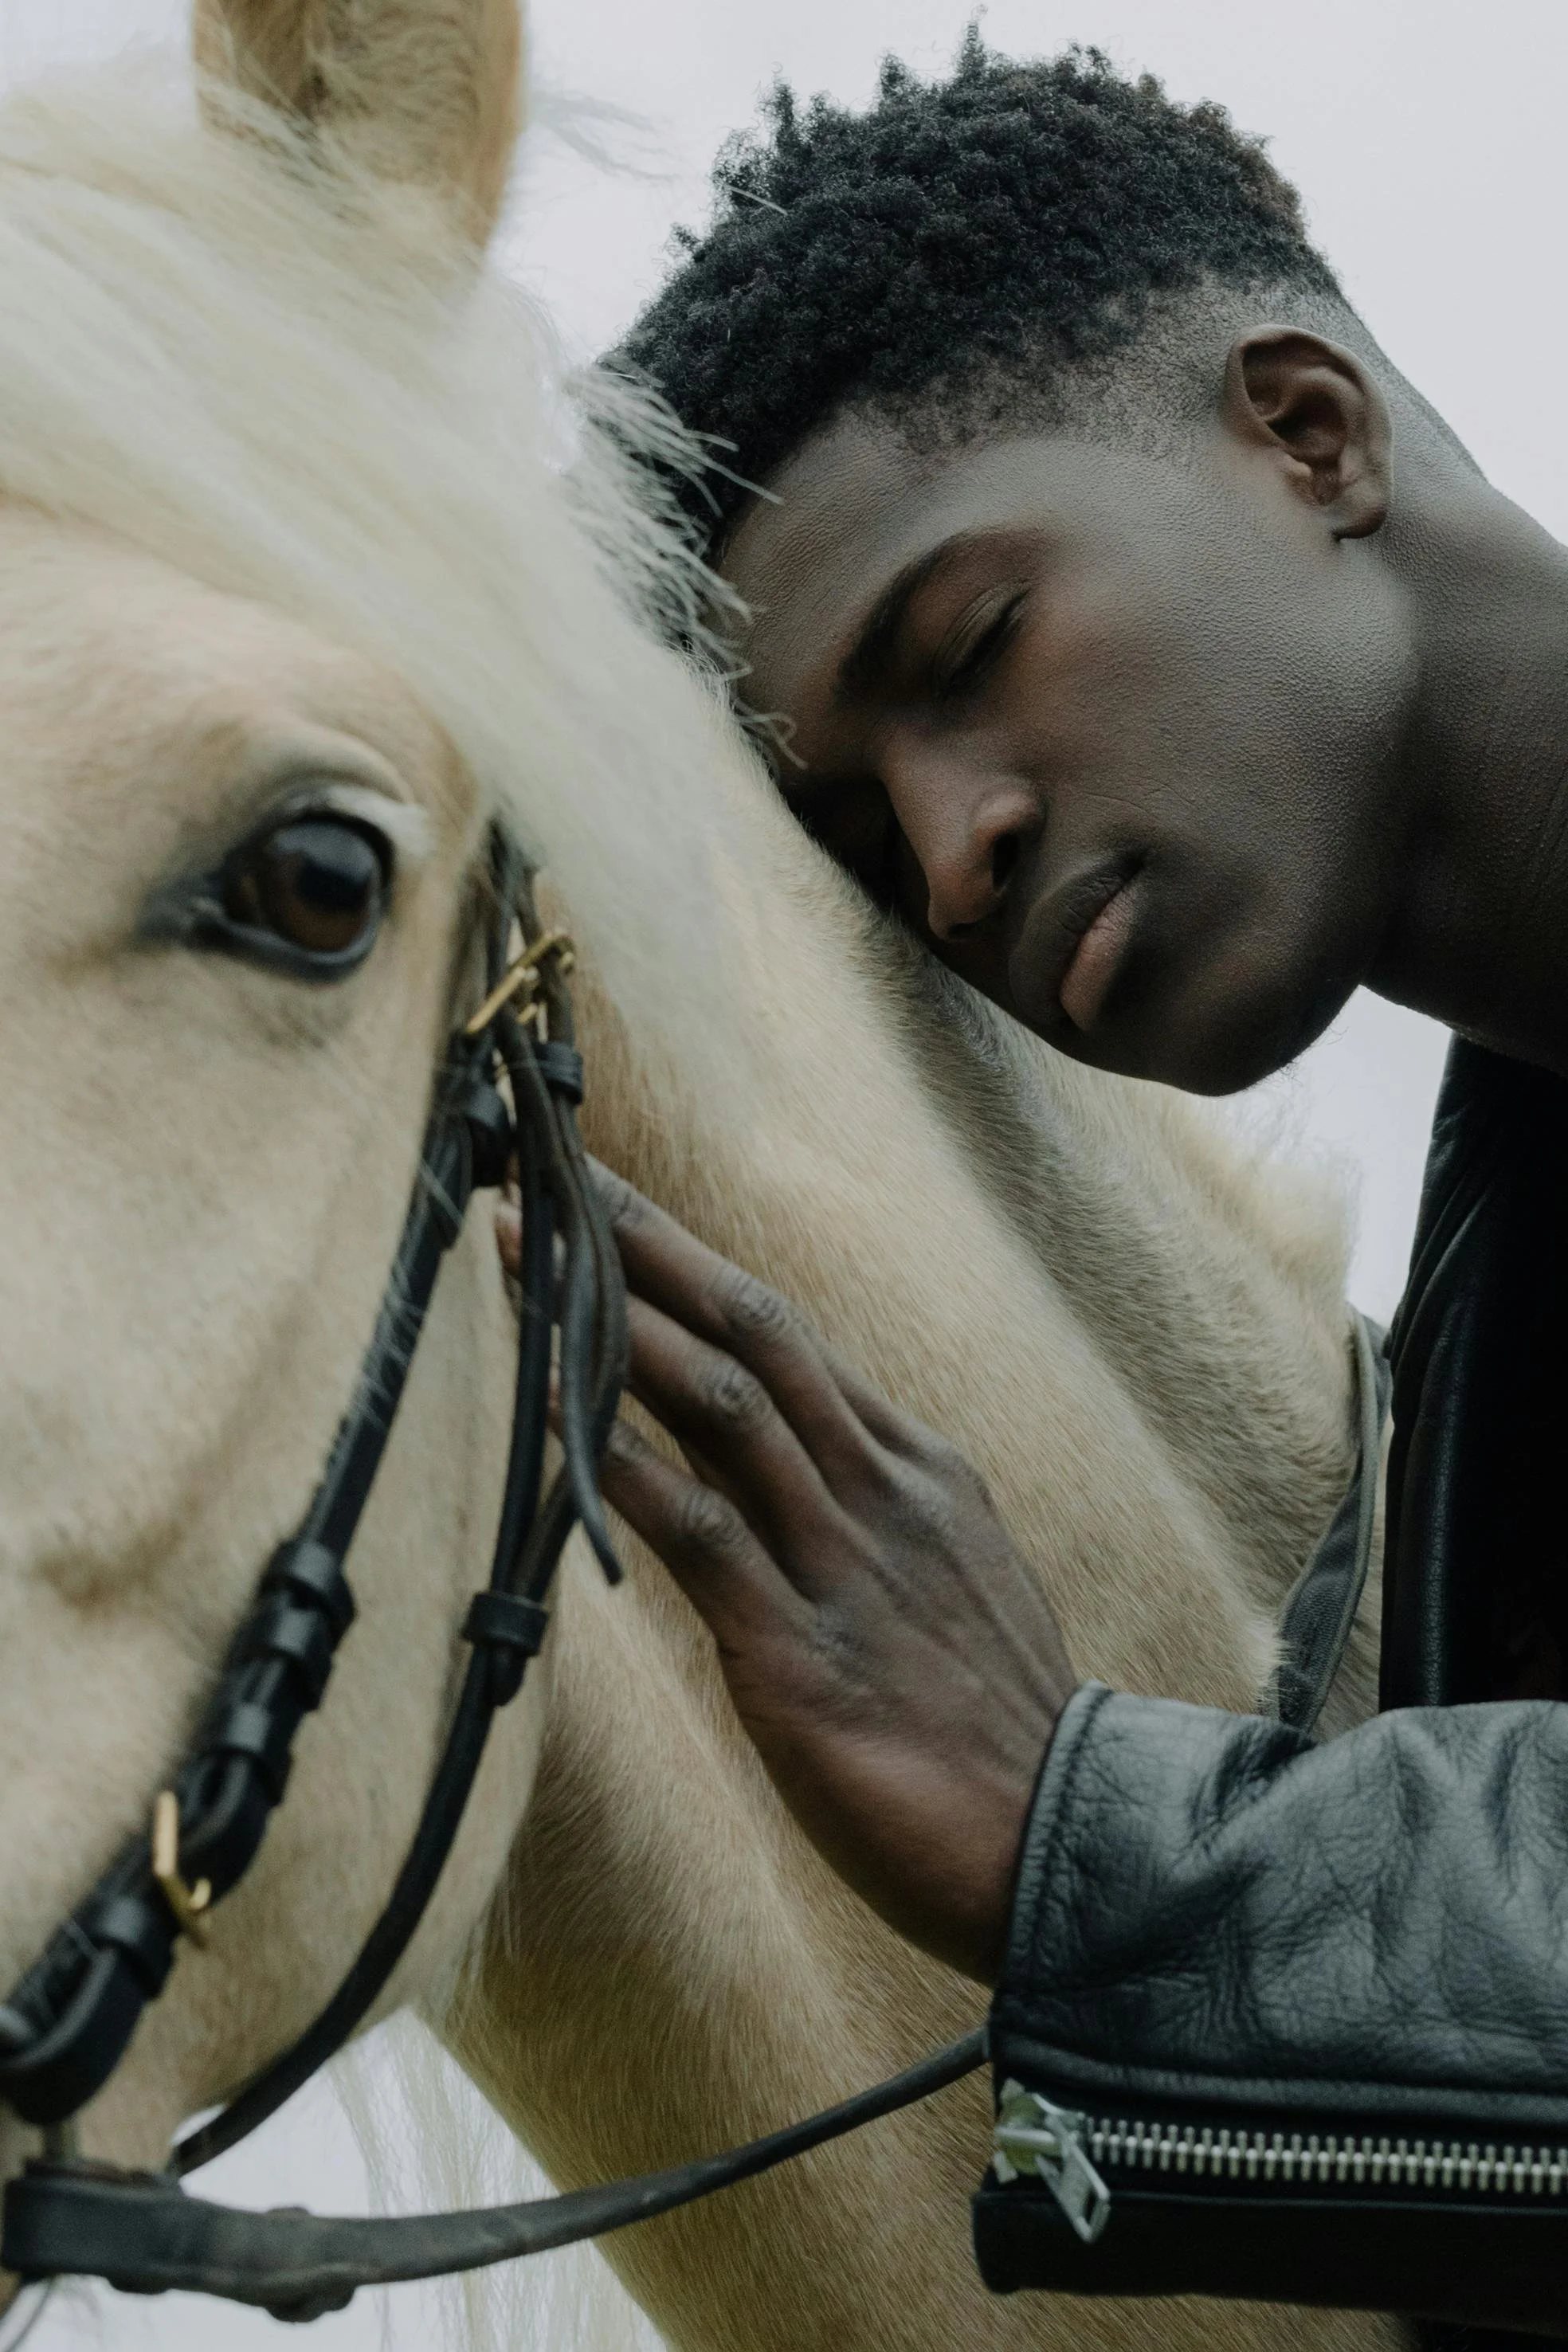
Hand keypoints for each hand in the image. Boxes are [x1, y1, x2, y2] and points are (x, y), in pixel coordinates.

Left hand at [502, 1172, 1076, 1982]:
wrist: (1062, 1851)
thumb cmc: (992, 1728)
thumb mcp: (952, 1580)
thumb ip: (873, 1515)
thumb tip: (796, 1473)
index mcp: (918, 1469)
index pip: (793, 1336)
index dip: (695, 1263)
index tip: (614, 1205)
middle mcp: (881, 1490)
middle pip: (755, 1328)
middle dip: (649, 1245)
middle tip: (551, 1172)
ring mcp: (844, 1563)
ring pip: (722, 1403)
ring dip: (614, 1321)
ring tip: (523, 1252)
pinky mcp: (799, 1653)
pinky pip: (698, 1532)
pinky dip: (616, 1465)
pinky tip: (544, 1416)